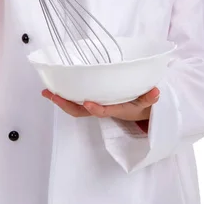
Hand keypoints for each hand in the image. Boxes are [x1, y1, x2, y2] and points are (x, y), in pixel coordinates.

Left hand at [41, 87, 159, 121]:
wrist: (141, 114)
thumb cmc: (142, 106)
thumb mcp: (148, 103)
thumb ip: (150, 98)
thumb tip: (156, 91)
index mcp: (116, 109)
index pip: (104, 111)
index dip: (95, 109)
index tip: (87, 102)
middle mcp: (103, 109)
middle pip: (81, 111)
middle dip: (65, 104)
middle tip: (51, 94)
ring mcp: (96, 106)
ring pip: (76, 107)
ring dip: (61, 100)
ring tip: (47, 91)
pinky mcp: (94, 102)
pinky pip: (77, 101)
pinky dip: (66, 96)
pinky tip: (57, 88)